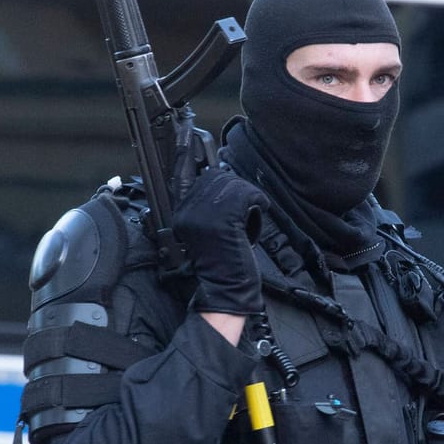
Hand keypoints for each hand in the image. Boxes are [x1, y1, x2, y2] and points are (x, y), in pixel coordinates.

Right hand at [174, 167, 265, 316]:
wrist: (223, 290)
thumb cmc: (221, 265)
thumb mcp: (208, 233)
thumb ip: (209, 208)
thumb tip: (221, 180)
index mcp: (181, 215)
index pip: (186, 177)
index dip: (193, 164)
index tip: (198, 154)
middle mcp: (189, 212)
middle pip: (213, 177)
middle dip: (234, 185)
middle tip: (246, 197)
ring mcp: (205, 216)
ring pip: (231, 184)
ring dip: (248, 193)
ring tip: (254, 205)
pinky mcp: (225, 221)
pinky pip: (246, 195)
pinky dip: (259, 199)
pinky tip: (262, 207)